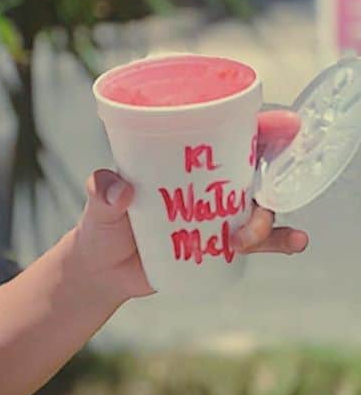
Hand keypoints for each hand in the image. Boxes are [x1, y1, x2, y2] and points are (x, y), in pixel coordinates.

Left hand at [71, 108, 309, 303]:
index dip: (260, 125)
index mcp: (183, 159)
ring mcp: (219, 214)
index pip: (227, 134)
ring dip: (266, 220)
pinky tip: (296, 242)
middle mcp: (209, 182)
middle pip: (255, 168)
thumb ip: (104, 192)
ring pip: (260, 207)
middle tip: (259, 198)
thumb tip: (123, 191)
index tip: (284, 124)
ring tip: (244, 239)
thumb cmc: (101, 224)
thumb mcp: (97, 203)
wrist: (103, 270)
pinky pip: (262, 241)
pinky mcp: (223, 245)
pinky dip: (282, 240)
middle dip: (272, 174)